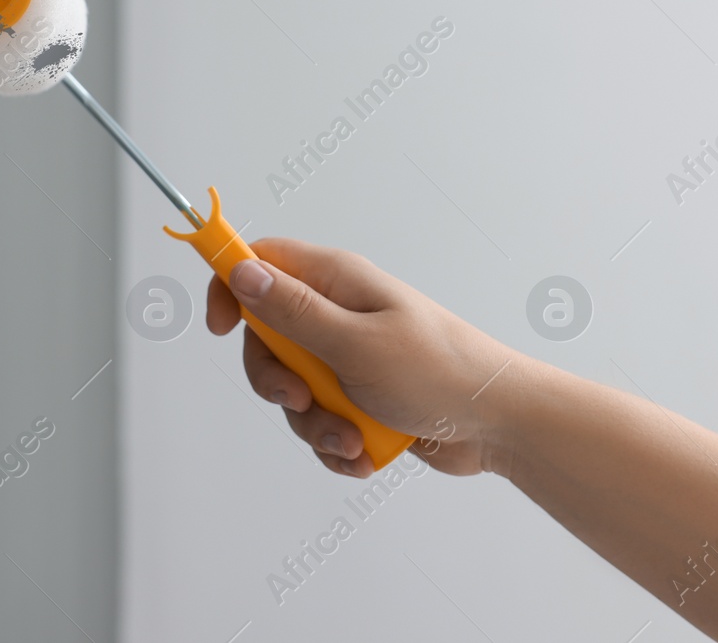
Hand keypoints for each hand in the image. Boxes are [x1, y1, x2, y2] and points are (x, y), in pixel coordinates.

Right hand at [205, 237, 523, 478]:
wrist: (497, 424)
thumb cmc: (438, 371)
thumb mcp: (354, 343)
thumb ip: (292, 312)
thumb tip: (241, 271)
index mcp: (337, 281)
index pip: (262, 262)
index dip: (230, 286)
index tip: (219, 328)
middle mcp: (340, 314)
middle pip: (266, 340)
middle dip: (276, 383)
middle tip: (302, 400)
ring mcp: (349, 358)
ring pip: (293, 391)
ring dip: (314, 425)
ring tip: (353, 439)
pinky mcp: (360, 398)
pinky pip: (321, 422)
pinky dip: (336, 444)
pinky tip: (366, 454)